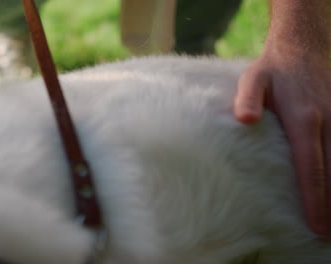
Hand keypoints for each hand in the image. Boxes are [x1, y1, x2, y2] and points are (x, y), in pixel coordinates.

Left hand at [234, 45, 330, 236]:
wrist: (302, 46)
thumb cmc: (272, 69)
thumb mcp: (253, 79)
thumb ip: (248, 99)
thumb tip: (244, 121)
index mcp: (304, 119)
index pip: (311, 167)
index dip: (316, 199)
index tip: (317, 225)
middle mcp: (328, 122)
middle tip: (329, 233)